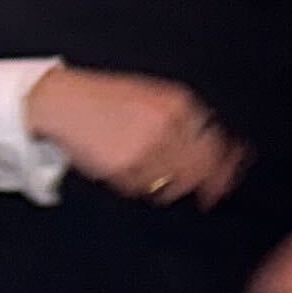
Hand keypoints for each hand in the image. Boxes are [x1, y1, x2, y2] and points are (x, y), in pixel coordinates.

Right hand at [26, 65, 246, 206]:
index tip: (229, 179)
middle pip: (202, 168)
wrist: (62, 102)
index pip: (216, 142)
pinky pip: (145, 190)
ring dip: (165, 184)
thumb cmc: (105, 101)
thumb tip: (220, 150)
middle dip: (205, 185)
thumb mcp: (152, 98)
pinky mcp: (129, 165)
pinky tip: (122, 167)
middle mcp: (169, 123)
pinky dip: (137, 185)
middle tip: (205, 195)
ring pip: (175, 184)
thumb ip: (184, 121)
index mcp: (178, 104)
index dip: (228, 165)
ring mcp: (150, 145)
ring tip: (142, 167)